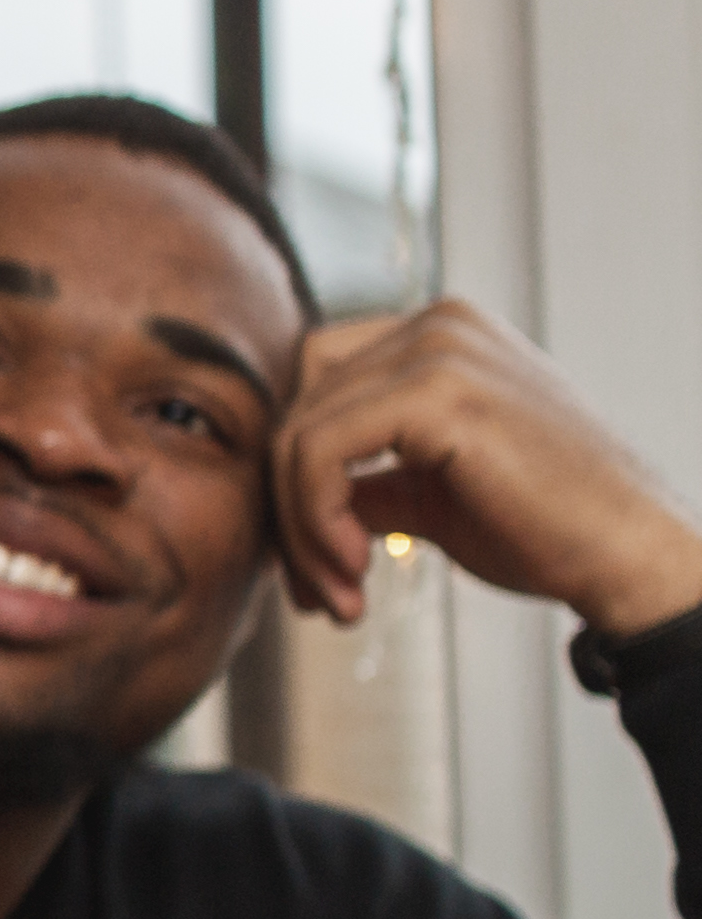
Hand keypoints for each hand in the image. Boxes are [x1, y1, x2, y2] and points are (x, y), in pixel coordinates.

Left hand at [274, 298, 701, 635]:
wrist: (629, 556)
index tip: (320, 555)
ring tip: (339, 594)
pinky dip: (315, 517)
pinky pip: (316, 450)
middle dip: (289, 506)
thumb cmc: (545, 529)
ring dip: (300, 528)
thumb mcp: (433, 490)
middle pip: (298, 406)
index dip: (297, 468)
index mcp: (440, 335)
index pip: (315, 382)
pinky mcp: (437, 393)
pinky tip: (356, 567)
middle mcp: (437, 325)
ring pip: (296, 433)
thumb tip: (290, 490)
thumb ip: (366, 474)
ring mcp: (439, 349)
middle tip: (319, 589)